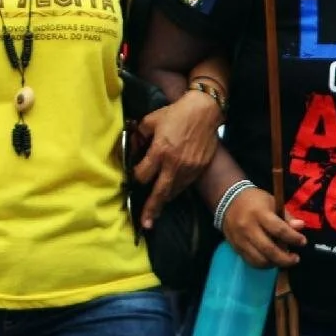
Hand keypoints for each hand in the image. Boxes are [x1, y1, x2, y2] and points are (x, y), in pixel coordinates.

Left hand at [131, 90, 223, 229]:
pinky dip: (175, 190)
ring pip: (173, 191)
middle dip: (151, 209)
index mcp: (160, 151)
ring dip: (163, 201)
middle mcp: (174, 164)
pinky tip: (169, 193)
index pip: (142, 175)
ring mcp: (189, 168)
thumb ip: (138, 137)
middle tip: (144, 224)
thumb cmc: (176, 113)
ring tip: (154, 213)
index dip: (135, 178)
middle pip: (159, 193)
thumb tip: (131, 150)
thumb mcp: (150, 121)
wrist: (204, 111)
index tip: (132, 178)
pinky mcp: (199, 169)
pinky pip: (184, 185)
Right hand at [221, 188, 305, 268]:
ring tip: (284, 260)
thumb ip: (287, 216)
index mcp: (259, 213)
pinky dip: (263, 265)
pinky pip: (250, 261)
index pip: (279, 229)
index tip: (302, 241)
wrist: (227, 201)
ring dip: (274, 264)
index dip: (293, 238)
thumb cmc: (254, 200)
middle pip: (268, 249)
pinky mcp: (236, 247)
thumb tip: (300, 227)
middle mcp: (248, 228)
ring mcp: (240, 239)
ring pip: (259, 259)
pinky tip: (271, 261)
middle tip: (295, 258)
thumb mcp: (272, 202)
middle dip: (285, 258)